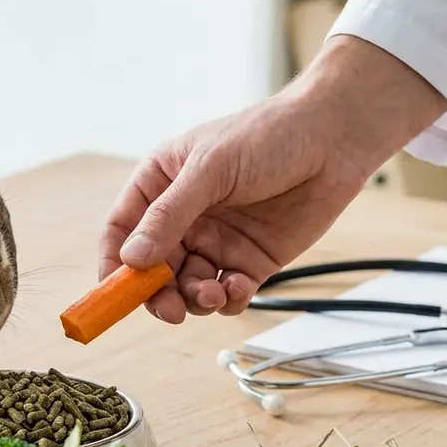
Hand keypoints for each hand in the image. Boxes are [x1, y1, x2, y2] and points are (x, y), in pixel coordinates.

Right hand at [99, 35, 446, 323]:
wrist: (333, 139)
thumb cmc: (267, 135)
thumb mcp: (210, 168)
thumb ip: (169, 216)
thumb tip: (132, 260)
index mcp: (160, 186)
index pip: (121, 231)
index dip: (113, 265)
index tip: (115, 293)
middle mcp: (183, 217)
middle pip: (152, 270)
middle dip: (157, 294)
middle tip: (170, 311)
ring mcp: (216, 241)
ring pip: (188, 288)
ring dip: (194, 299)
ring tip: (213, 293)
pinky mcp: (249, 260)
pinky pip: (226, 293)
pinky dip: (227, 299)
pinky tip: (238, 287)